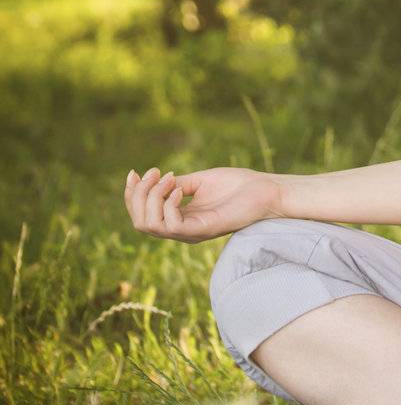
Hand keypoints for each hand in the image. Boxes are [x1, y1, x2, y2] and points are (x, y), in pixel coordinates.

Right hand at [123, 165, 280, 243]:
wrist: (265, 190)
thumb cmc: (238, 185)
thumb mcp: (200, 181)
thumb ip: (177, 184)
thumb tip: (154, 181)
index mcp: (179, 218)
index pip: (142, 215)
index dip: (132, 195)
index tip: (135, 172)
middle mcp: (181, 229)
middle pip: (140, 222)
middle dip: (138, 195)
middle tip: (153, 172)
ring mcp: (191, 232)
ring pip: (150, 225)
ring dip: (151, 197)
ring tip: (168, 179)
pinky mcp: (203, 230)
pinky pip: (171, 225)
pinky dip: (168, 204)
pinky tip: (180, 188)